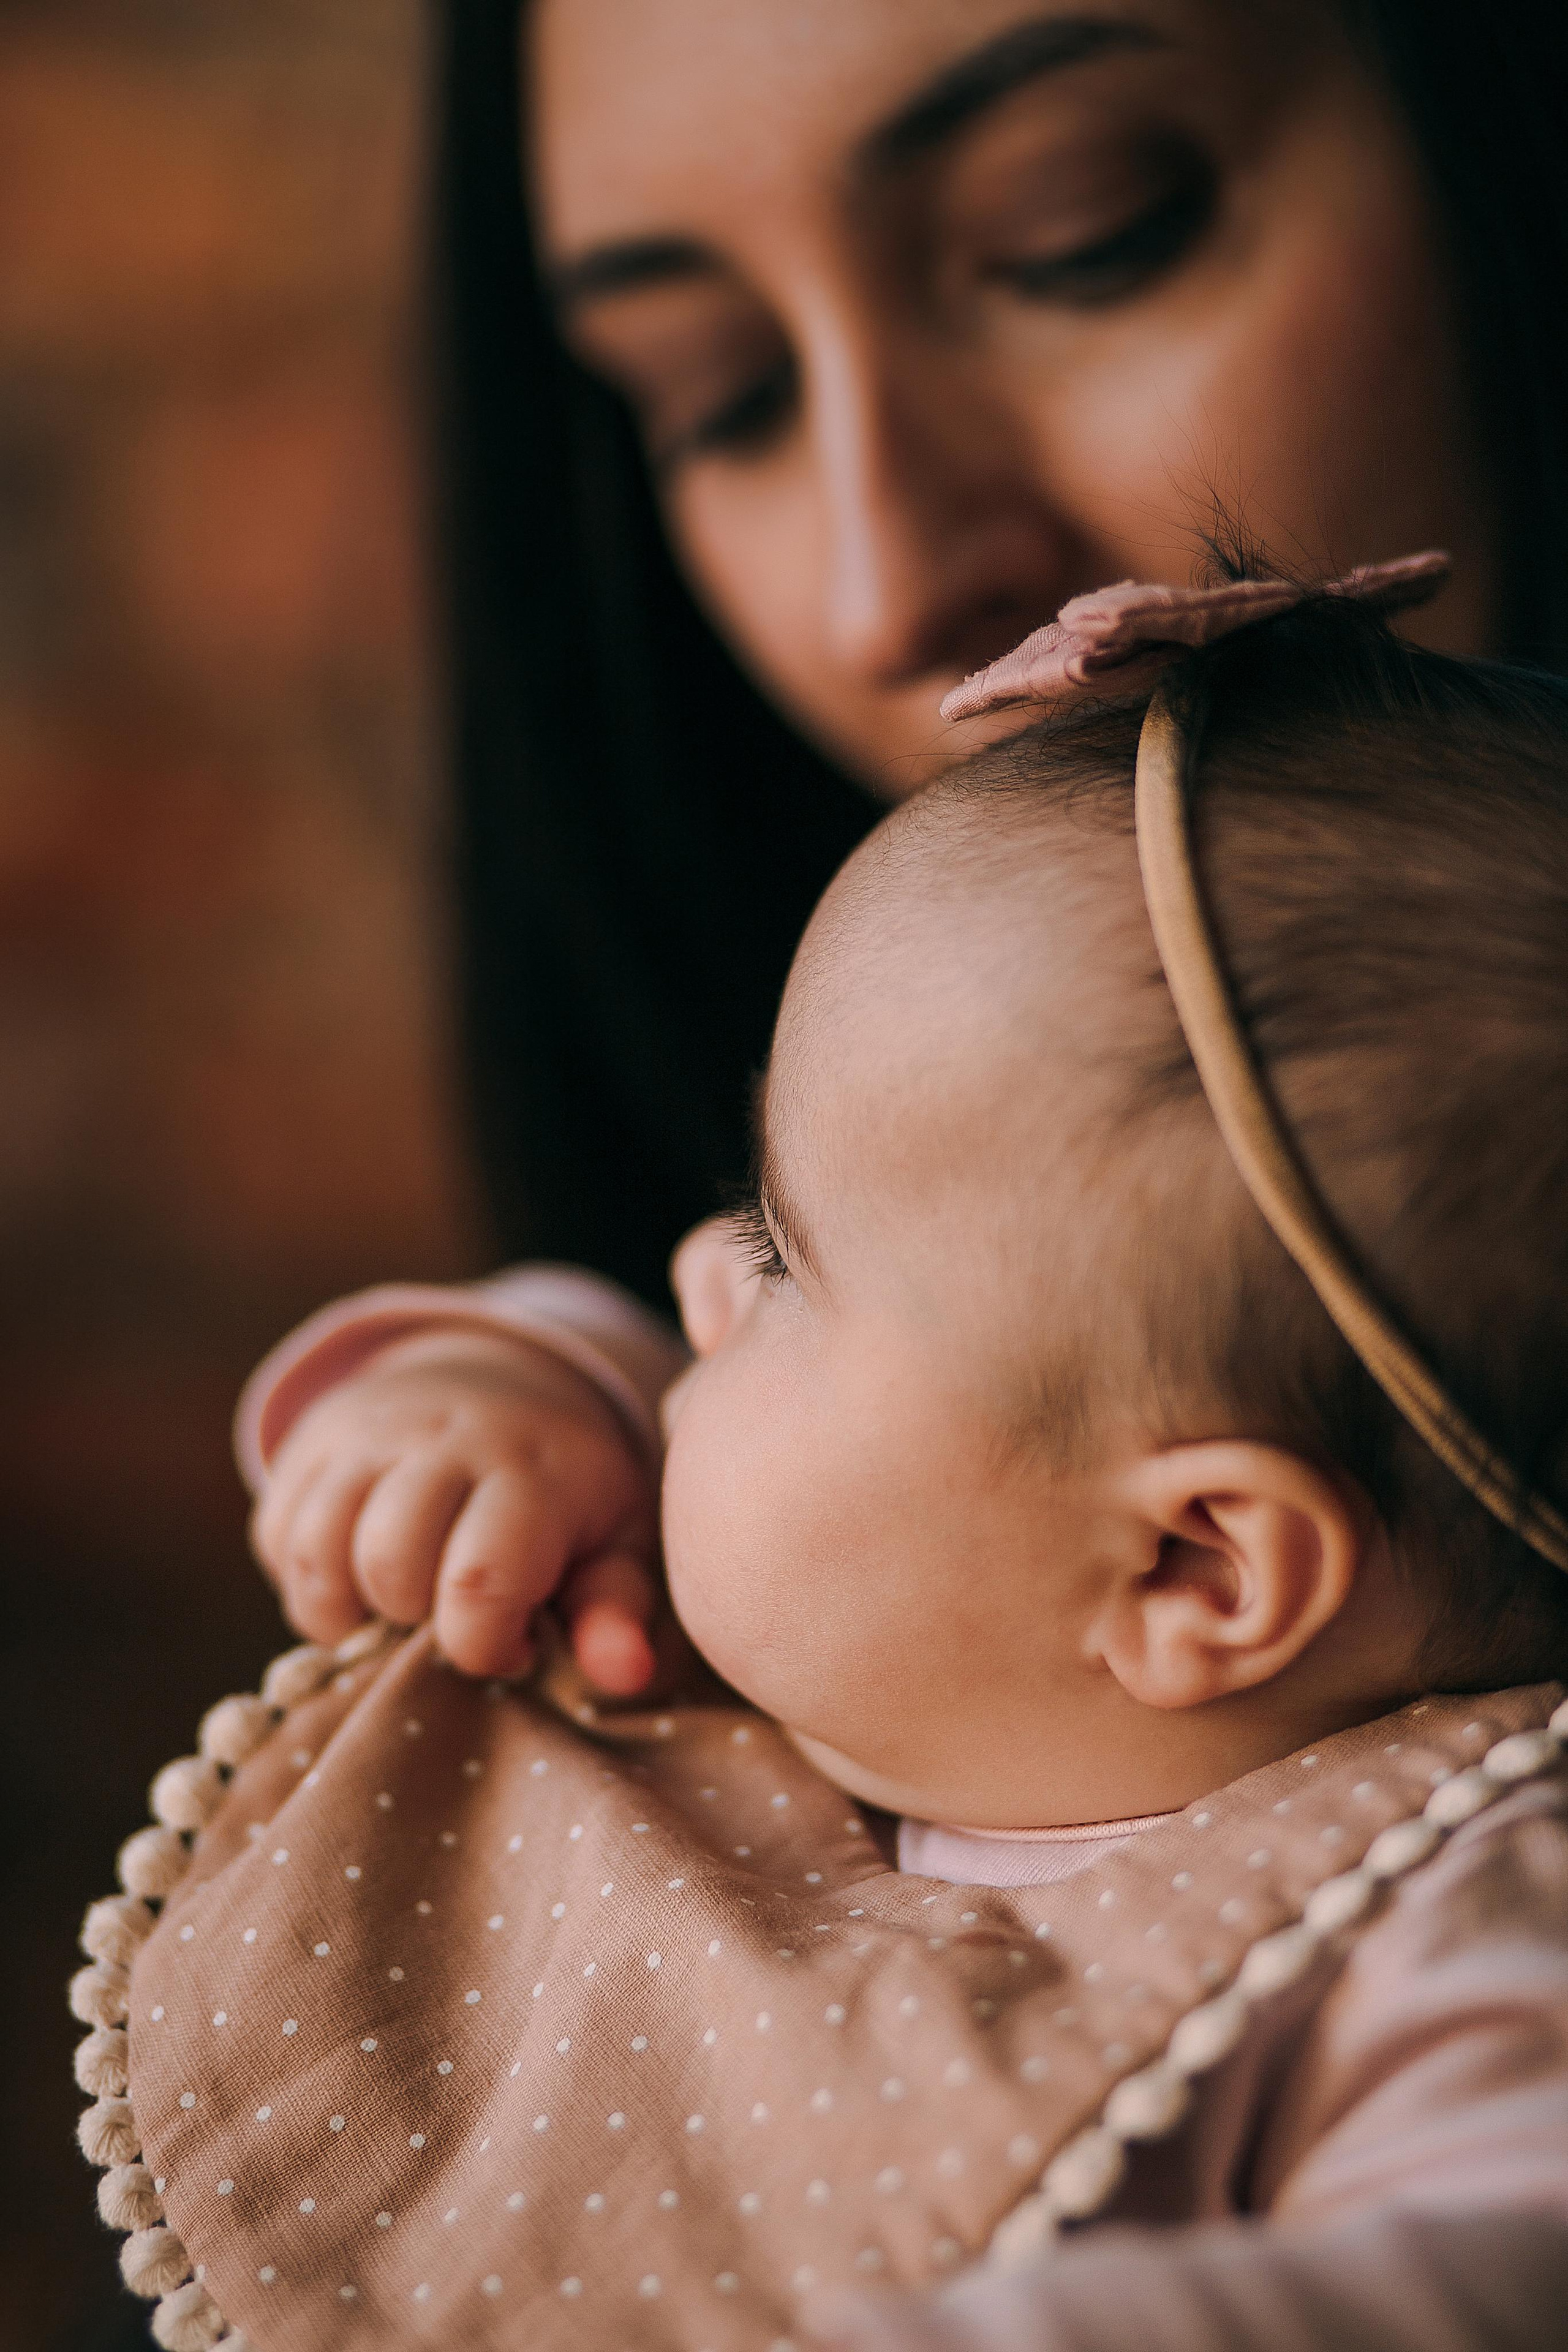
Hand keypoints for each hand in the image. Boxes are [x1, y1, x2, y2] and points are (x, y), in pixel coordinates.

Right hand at [250, 1327, 661, 1688]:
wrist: (501, 1378)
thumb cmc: (568, 1491)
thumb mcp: (619, 1539)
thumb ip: (619, 1607)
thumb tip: (623, 1671)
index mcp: (529, 1470)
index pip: (478, 1583)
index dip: (483, 1646)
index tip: (514, 1646)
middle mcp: (441, 1439)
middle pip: (388, 1565)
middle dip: (414, 1621)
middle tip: (451, 1616)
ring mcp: (368, 1432)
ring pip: (317, 1551)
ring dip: (347, 1607)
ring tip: (399, 1606)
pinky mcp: (312, 1439)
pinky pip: (278, 1534)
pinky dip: (308, 1580)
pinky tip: (360, 1577)